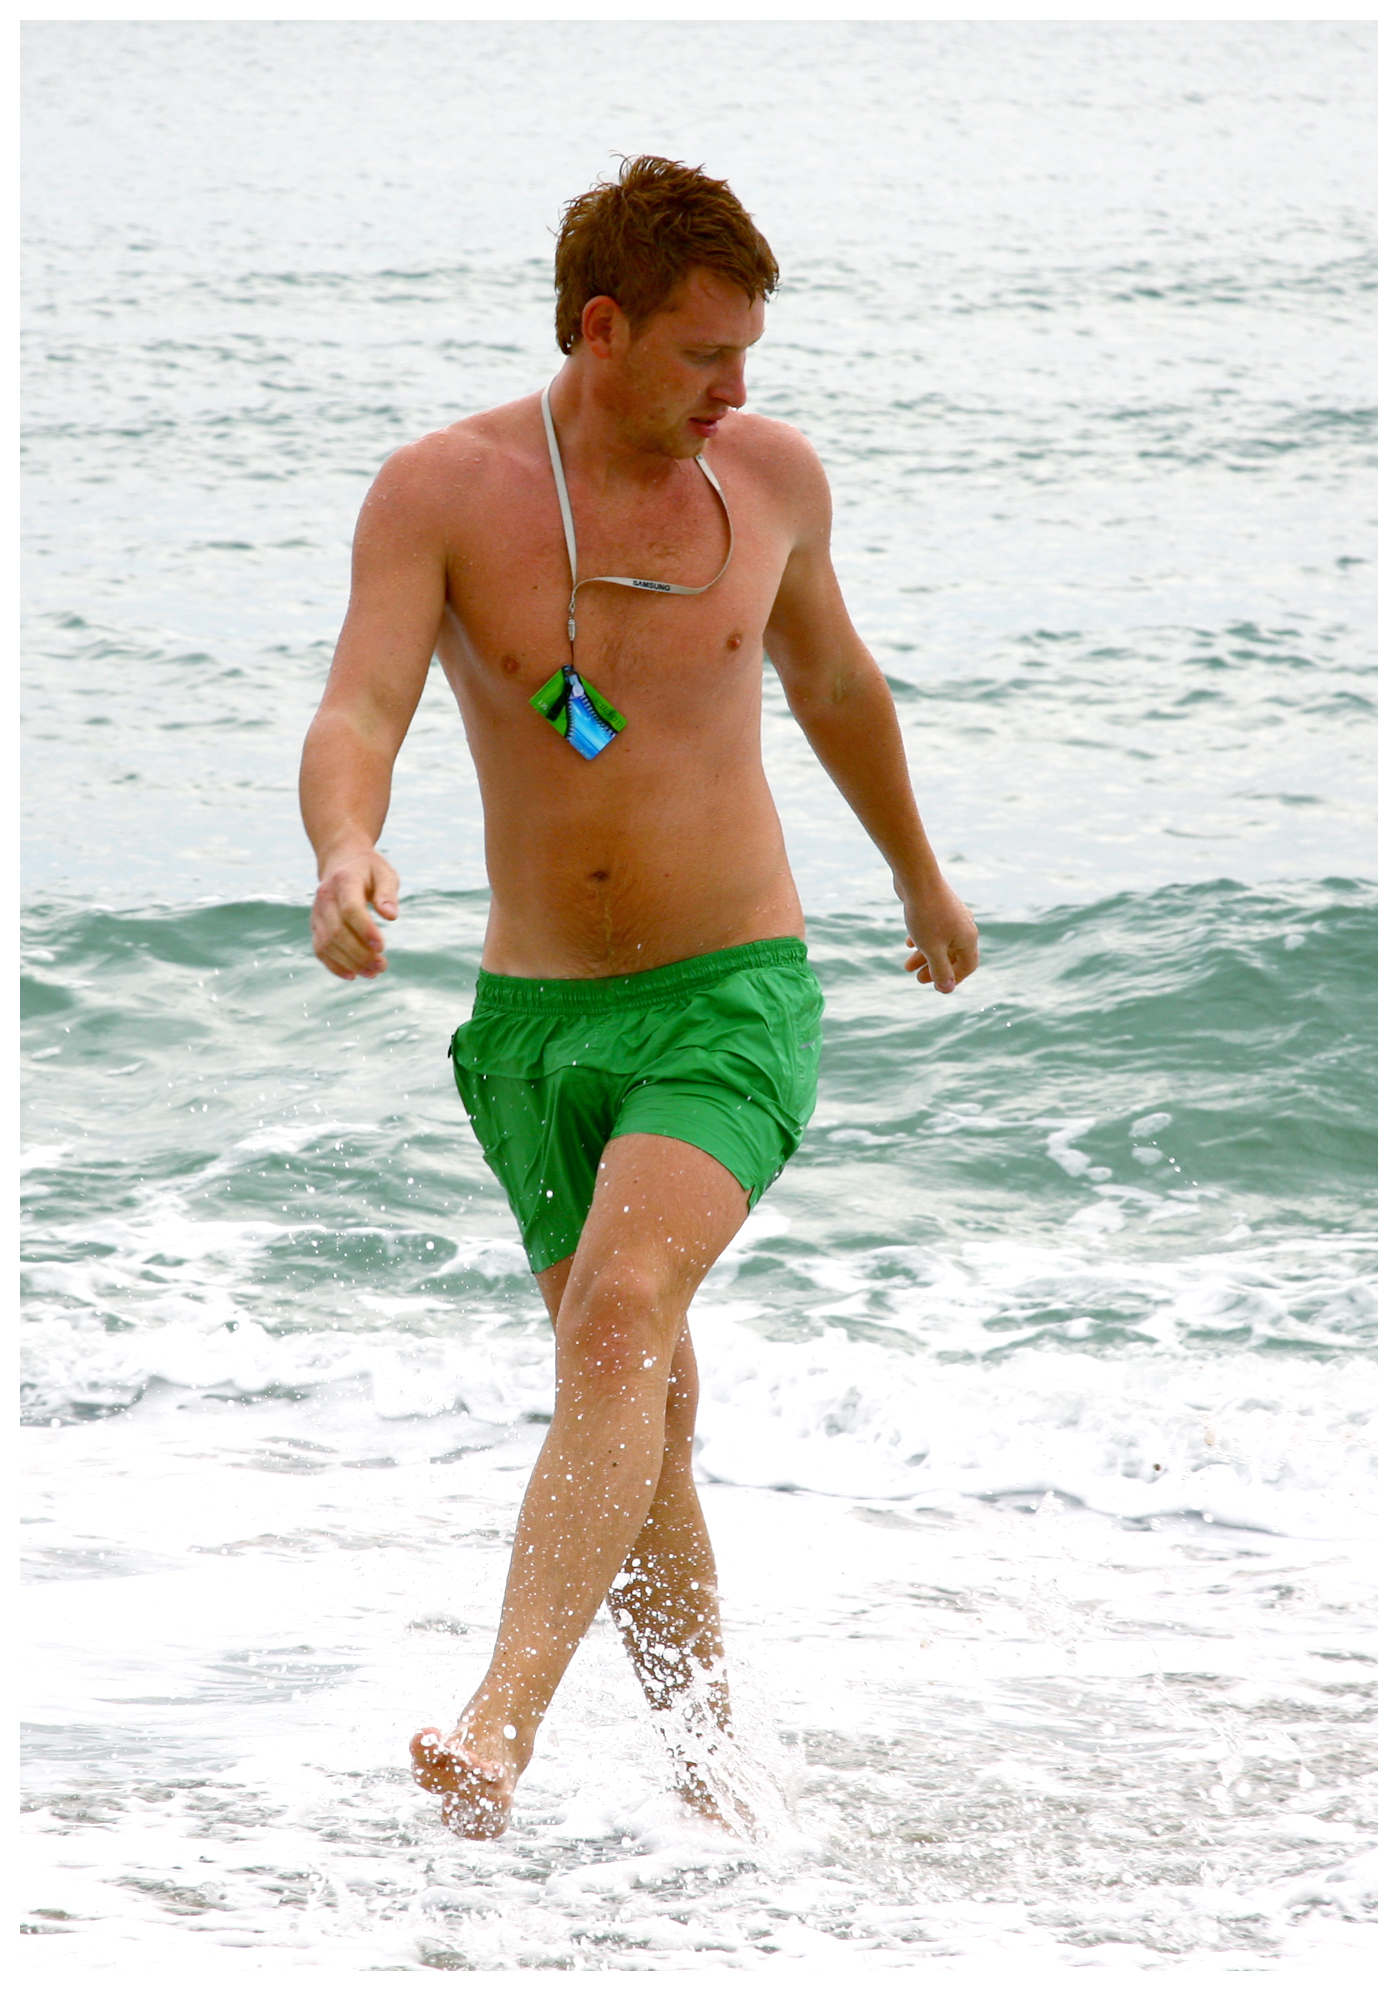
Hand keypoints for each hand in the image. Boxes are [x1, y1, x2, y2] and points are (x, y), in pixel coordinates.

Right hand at [311, 849, 399, 979]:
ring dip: (349, 963)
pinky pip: (319, 949)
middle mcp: (325, 897)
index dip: (365, 930)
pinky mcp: (316, 925)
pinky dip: (334, 965)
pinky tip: (353, 975)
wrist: (341, 861)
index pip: (350, 909)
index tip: (382, 947)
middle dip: (360, 953)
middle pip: (338, 931)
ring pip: (327, 944)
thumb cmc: (368, 869)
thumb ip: (388, 892)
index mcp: (344, 881)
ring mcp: (317, 912)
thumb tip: (391, 916)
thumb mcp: (385, 873)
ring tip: (373, 973)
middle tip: (382, 966)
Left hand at [901, 876, 978, 994]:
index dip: (954, 978)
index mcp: (968, 938)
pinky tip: (908, 942)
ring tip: (906, 966)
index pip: (968, 965)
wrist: (917, 878)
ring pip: (941, 942)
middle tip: (917, 979)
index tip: (938, 987)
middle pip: (953, 955)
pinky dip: (923, 939)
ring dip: (924, 956)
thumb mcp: (932, 949)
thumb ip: (940, 970)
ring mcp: (952, 915)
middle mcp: (964, 926)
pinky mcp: (939, 906)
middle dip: (935, 969)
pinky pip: (934, 929)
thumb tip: (947, 989)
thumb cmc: (926, 915)